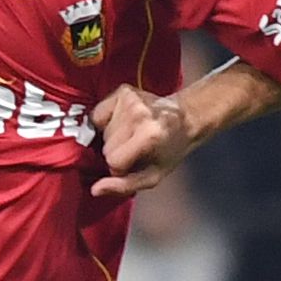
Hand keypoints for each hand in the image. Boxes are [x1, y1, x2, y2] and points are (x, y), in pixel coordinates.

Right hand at [87, 83, 191, 199]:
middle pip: (107, 147)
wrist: (185, 118)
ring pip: (101, 133)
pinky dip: (105, 122)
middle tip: (136, 148)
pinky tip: (122, 123)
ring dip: (113, 138)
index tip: (136, 162)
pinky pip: (97, 115)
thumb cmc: (170, 150)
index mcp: (149, 135)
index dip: (122, 167)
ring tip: (133, 135)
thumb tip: (95, 190)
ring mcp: (130, 100)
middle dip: (118, 152)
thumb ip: (124, 186)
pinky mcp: (123, 91)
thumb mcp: (153, 176)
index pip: (114, 161)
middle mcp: (138, 114)